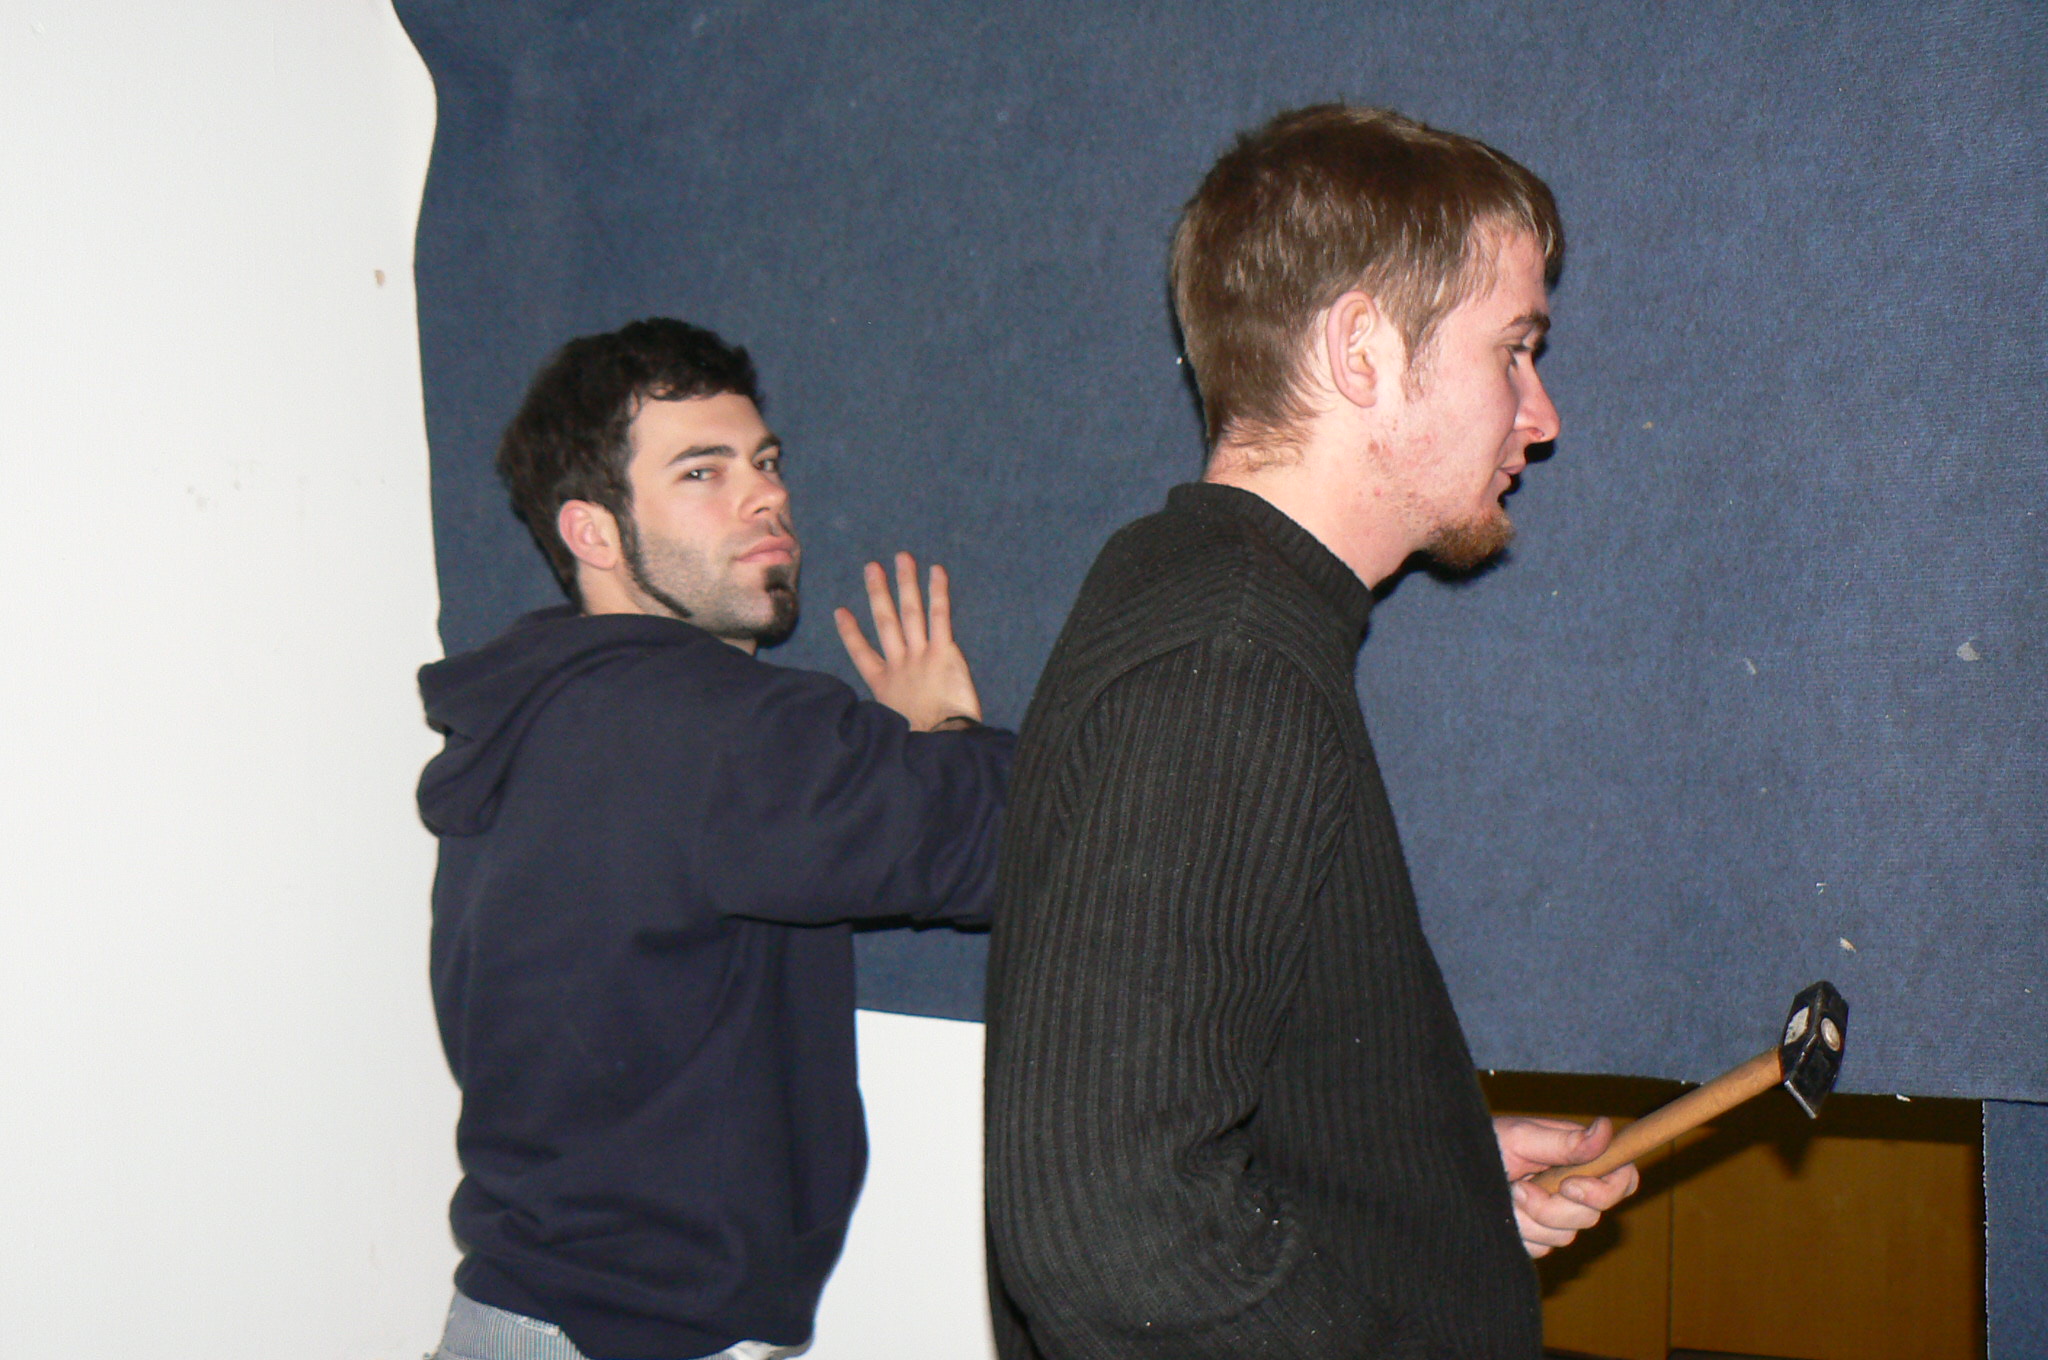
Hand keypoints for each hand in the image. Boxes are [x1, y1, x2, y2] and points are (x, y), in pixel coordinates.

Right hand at [834, 552, 983, 731]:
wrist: (940, 741)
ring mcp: (920, 656)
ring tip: (901, 557)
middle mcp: (899, 664)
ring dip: (905, 583)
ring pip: (909, 612)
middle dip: (878, 592)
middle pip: (885, 621)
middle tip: (871, 567)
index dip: (850, 631)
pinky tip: (936, 571)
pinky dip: (937, 592)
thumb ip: (892, 712)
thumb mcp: (895, 727)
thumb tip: (890, 720)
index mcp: (883, 684)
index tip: (841, 611)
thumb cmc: (922, 740)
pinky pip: (939, 616)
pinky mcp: (943, 653)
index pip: (861, 652)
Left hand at [1495, 1115, 1639, 1258]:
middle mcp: (1571, 1187)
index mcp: (1576, 1158)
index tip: (1571, 1186)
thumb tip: (1606, 1129)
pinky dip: (1520, 1234)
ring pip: (1565, 1236)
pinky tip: (1503, 1215)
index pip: (1621, 1180)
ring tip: (1506, 1196)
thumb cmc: (1481, 1143)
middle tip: (1519, 1188)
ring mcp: (1554, 1215)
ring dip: (1530, 1219)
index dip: (1607, 1191)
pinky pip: (1542, 1249)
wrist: (1446, 1171)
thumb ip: (1564, 1142)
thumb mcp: (1520, 1138)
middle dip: (1552, 1207)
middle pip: (1592, 1215)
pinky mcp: (1536, 1236)